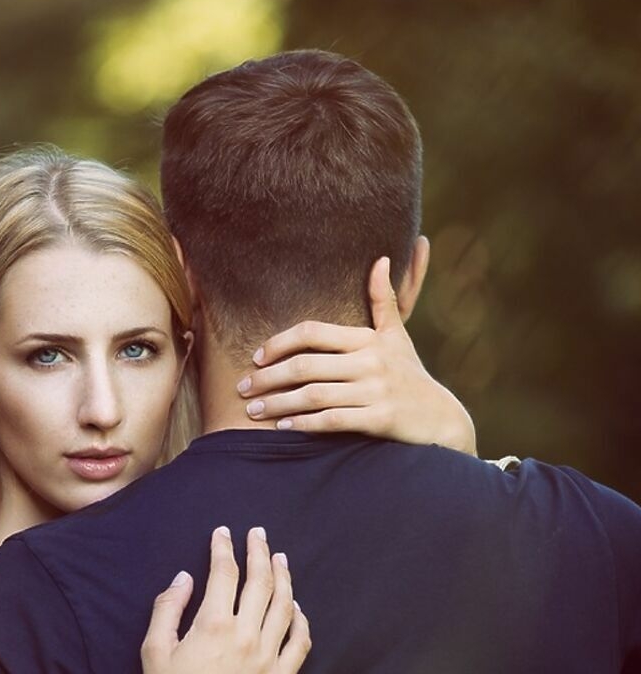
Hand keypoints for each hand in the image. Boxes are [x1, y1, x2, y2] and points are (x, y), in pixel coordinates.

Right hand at [142, 527, 309, 673]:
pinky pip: (300, 643)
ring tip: (279, 558)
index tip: (223, 532)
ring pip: (284, 606)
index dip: (224, 547)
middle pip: (260, 582)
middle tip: (258, 533)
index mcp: (214, 625)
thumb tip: (184, 578)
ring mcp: (268, 657)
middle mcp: (246, 635)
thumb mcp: (155, 651)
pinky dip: (301, 621)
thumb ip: (168, 609)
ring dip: (283, 577)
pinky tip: (297, 607)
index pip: (224, 572)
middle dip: (258, 551)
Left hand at [236, 257, 476, 454]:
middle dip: (268, 378)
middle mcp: (371, 363)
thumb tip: (381, 259)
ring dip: (278, 404)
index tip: (256, 356)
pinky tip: (284, 427)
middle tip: (243, 388)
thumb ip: (383, 301)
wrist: (442, 420)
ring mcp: (376, 391)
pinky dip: (305, 424)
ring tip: (253, 411)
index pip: (312, 332)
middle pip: (305, 366)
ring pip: (314, 396)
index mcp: (368, 340)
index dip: (279, 343)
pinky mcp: (381, 419)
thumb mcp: (397, 337)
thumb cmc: (410, 376)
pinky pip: (333, 420)